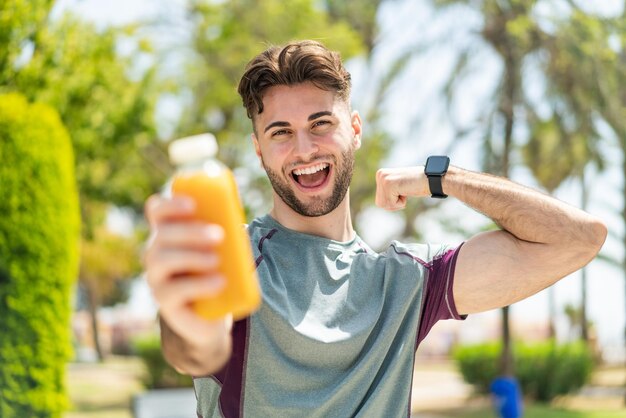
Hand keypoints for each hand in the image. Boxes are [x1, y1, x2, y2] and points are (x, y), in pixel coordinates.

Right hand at [143, 194, 231, 344]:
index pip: (157, 211)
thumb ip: (227, 233)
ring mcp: (156, 278)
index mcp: (168, 234)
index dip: (170, 204)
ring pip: (162, 259)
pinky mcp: (164, 303)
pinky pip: (173, 291)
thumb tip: (240, 223)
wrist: (212, 316)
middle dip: (190, 232)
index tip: (193, 205)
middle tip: (219, 235)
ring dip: (192, 256)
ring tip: (217, 261)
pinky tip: (219, 282)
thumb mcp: (224, 251)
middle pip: (162, 234)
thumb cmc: (217, 273)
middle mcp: (156, 253)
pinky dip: (199, 284)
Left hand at [375, 166, 429, 210]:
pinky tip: (406, 190)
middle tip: (405, 190)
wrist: (431, 179)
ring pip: (384, 204)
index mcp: (381, 174)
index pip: (380, 200)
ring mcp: (383, 178)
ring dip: (397, 203)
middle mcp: (380, 174)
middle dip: (394, 203)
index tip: (402, 190)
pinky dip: (401, 202)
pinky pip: (391, 203)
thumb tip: (380, 203)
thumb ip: (389, 192)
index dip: (393, 201)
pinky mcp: (388, 184)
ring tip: (405, 190)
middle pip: (380, 203)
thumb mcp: (399, 187)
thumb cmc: (417, 184)